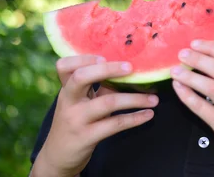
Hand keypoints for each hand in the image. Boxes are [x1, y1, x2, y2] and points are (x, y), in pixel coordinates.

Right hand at [32, 55, 158, 176]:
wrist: (58, 156)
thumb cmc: (76, 121)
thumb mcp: (81, 102)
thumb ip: (99, 87)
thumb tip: (129, 70)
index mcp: (66, 89)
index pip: (65, 66)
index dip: (84, 58)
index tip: (105, 56)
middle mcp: (68, 101)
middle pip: (82, 77)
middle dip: (109, 69)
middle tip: (131, 68)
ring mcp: (76, 119)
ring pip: (107, 102)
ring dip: (135, 99)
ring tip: (154, 99)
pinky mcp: (86, 137)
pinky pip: (115, 124)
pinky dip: (135, 118)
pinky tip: (148, 114)